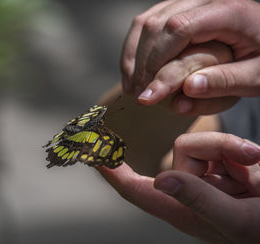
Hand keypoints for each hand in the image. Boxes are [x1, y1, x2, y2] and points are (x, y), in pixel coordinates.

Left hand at [96, 132, 259, 243]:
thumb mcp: (234, 220)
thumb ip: (200, 199)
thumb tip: (162, 180)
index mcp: (181, 210)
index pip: (136, 189)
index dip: (112, 172)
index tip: (92, 152)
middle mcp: (189, 191)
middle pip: (182, 150)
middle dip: (215, 149)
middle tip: (249, 170)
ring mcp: (209, 178)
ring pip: (205, 143)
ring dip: (233, 151)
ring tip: (257, 178)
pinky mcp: (227, 168)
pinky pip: (226, 145)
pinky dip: (243, 152)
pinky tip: (258, 168)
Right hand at [122, 0, 259, 104]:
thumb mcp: (257, 77)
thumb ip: (226, 81)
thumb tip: (188, 87)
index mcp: (229, 12)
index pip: (179, 27)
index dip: (158, 59)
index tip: (151, 89)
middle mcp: (206, 0)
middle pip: (157, 23)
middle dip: (143, 62)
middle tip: (141, 95)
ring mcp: (190, 2)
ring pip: (147, 21)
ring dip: (134, 56)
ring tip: (133, 87)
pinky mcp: (180, 8)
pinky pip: (148, 21)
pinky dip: (135, 48)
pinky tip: (133, 71)